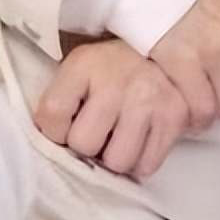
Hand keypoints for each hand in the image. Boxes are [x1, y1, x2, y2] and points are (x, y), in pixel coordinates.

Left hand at [33, 38, 190, 177]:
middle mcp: (116, 82)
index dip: (53, 130)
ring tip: (115, 139)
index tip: (61, 128)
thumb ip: (60, 98)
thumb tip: (46, 140)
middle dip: (86, 146)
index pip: (53, 113)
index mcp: (85, 64)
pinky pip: (146, 166)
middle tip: (94, 133)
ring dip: (113, 158)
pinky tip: (136, 141)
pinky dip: (138, 162)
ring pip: (117, 162)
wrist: (166, 52)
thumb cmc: (113, 66)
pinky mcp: (173, 120)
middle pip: (85, 144)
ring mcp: (147, 102)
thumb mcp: (80, 67)